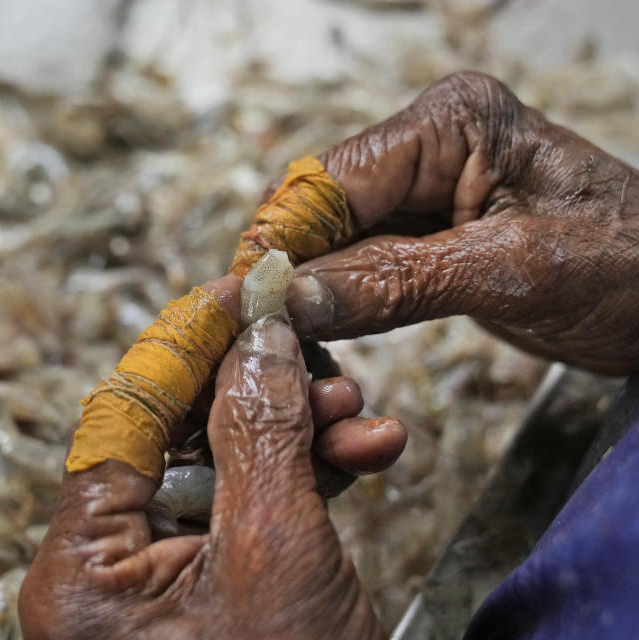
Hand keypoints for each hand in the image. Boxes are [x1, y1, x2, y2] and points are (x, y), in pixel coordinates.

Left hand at [19, 314, 383, 638]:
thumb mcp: (277, 551)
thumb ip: (261, 433)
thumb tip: (257, 337)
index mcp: (80, 572)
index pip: (125, 418)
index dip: (185, 345)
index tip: (237, 290)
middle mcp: (102, 575)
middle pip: (175, 438)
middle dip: (257, 392)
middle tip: (313, 353)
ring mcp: (156, 586)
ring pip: (221, 470)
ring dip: (294, 433)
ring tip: (356, 411)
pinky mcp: (208, 593)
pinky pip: (246, 514)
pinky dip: (303, 482)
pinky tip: (361, 452)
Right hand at [284, 71, 638, 374]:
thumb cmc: (631, 269)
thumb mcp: (510, 274)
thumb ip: (395, 284)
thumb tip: (292, 302)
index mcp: (452, 122)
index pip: (334, 180)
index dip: (282, 241)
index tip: (242, 300)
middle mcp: (428, 147)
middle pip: (322, 211)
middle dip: (288, 271)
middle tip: (252, 333)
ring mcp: (424, 193)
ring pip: (332, 244)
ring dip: (305, 293)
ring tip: (276, 342)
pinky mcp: (425, 237)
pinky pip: (358, 267)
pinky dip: (335, 304)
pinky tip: (316, 334)